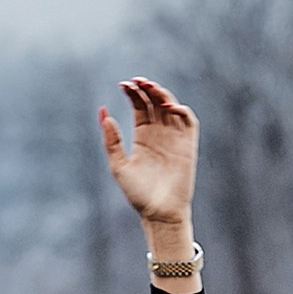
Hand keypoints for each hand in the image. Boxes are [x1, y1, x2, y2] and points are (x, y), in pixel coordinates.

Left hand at [100, 77, 198, 225]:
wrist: (158, 212)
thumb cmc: (137, 193)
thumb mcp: (118, 165)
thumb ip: (111, 140)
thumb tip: (103, 113)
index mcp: (142, 136)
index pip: (140, 106)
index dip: (133, 93)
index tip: (123, 84)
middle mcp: (159, 134)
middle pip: (155, 102)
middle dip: (147, 88)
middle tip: (137, 81)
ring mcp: (174, 138)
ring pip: (171, 107)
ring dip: (162, 94)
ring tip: (150, 87)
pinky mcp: (188, 145)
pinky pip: (188, 121)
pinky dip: (181, 110)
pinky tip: (168, 107)